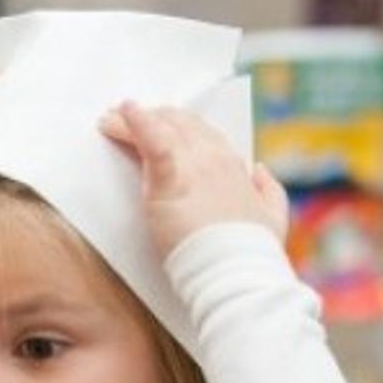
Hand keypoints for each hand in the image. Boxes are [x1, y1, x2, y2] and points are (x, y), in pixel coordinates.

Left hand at [99, 100, 289, 259]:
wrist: (234, 269)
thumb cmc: (250, 251)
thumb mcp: (272, 216)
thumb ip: (267, 190)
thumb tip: (257, 169)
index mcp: (233, 165)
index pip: (202, 133)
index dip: (179, 126)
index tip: (161, 124)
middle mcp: (213, 157)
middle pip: (179, 124)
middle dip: (153, 117)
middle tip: (125, 117)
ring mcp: (193, 166)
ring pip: (162, 128)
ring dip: (133, 120)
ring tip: (110, 119)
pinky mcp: (170, 181)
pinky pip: (152, 143)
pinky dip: (136, 124)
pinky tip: (122, 113)